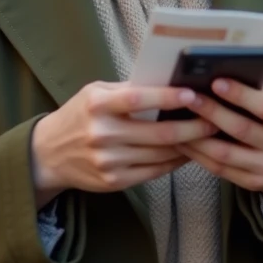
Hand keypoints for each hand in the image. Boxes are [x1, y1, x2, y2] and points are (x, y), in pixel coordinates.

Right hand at [30, 82, 216, 206]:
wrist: (48, 154)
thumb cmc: (79, 115)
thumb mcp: (96, 93)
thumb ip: (128, 89)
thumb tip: (169, 80)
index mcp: (98, 105)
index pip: (139, 99)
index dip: (169, 97)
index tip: (193, 94)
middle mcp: (103, 134)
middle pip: (159, 133)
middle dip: (193, 127)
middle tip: (215, 119)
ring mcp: (108, 161)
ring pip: (161, 154)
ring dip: (189, 146)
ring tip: (207, 135)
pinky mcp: (114, 181)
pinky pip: (154, 172)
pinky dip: (174, 162)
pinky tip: (187, 153)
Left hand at [177, 79, 262, 207]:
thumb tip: (226, 71)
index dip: (241, 95)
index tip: (215, 82)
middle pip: (242, 130)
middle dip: (212, 112)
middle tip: (189, 97)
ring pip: (226, 154)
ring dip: (198, 136)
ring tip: (179, 120)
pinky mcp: (253, 183)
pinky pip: (220, 170)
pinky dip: (199, 155)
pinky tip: (184, 141)